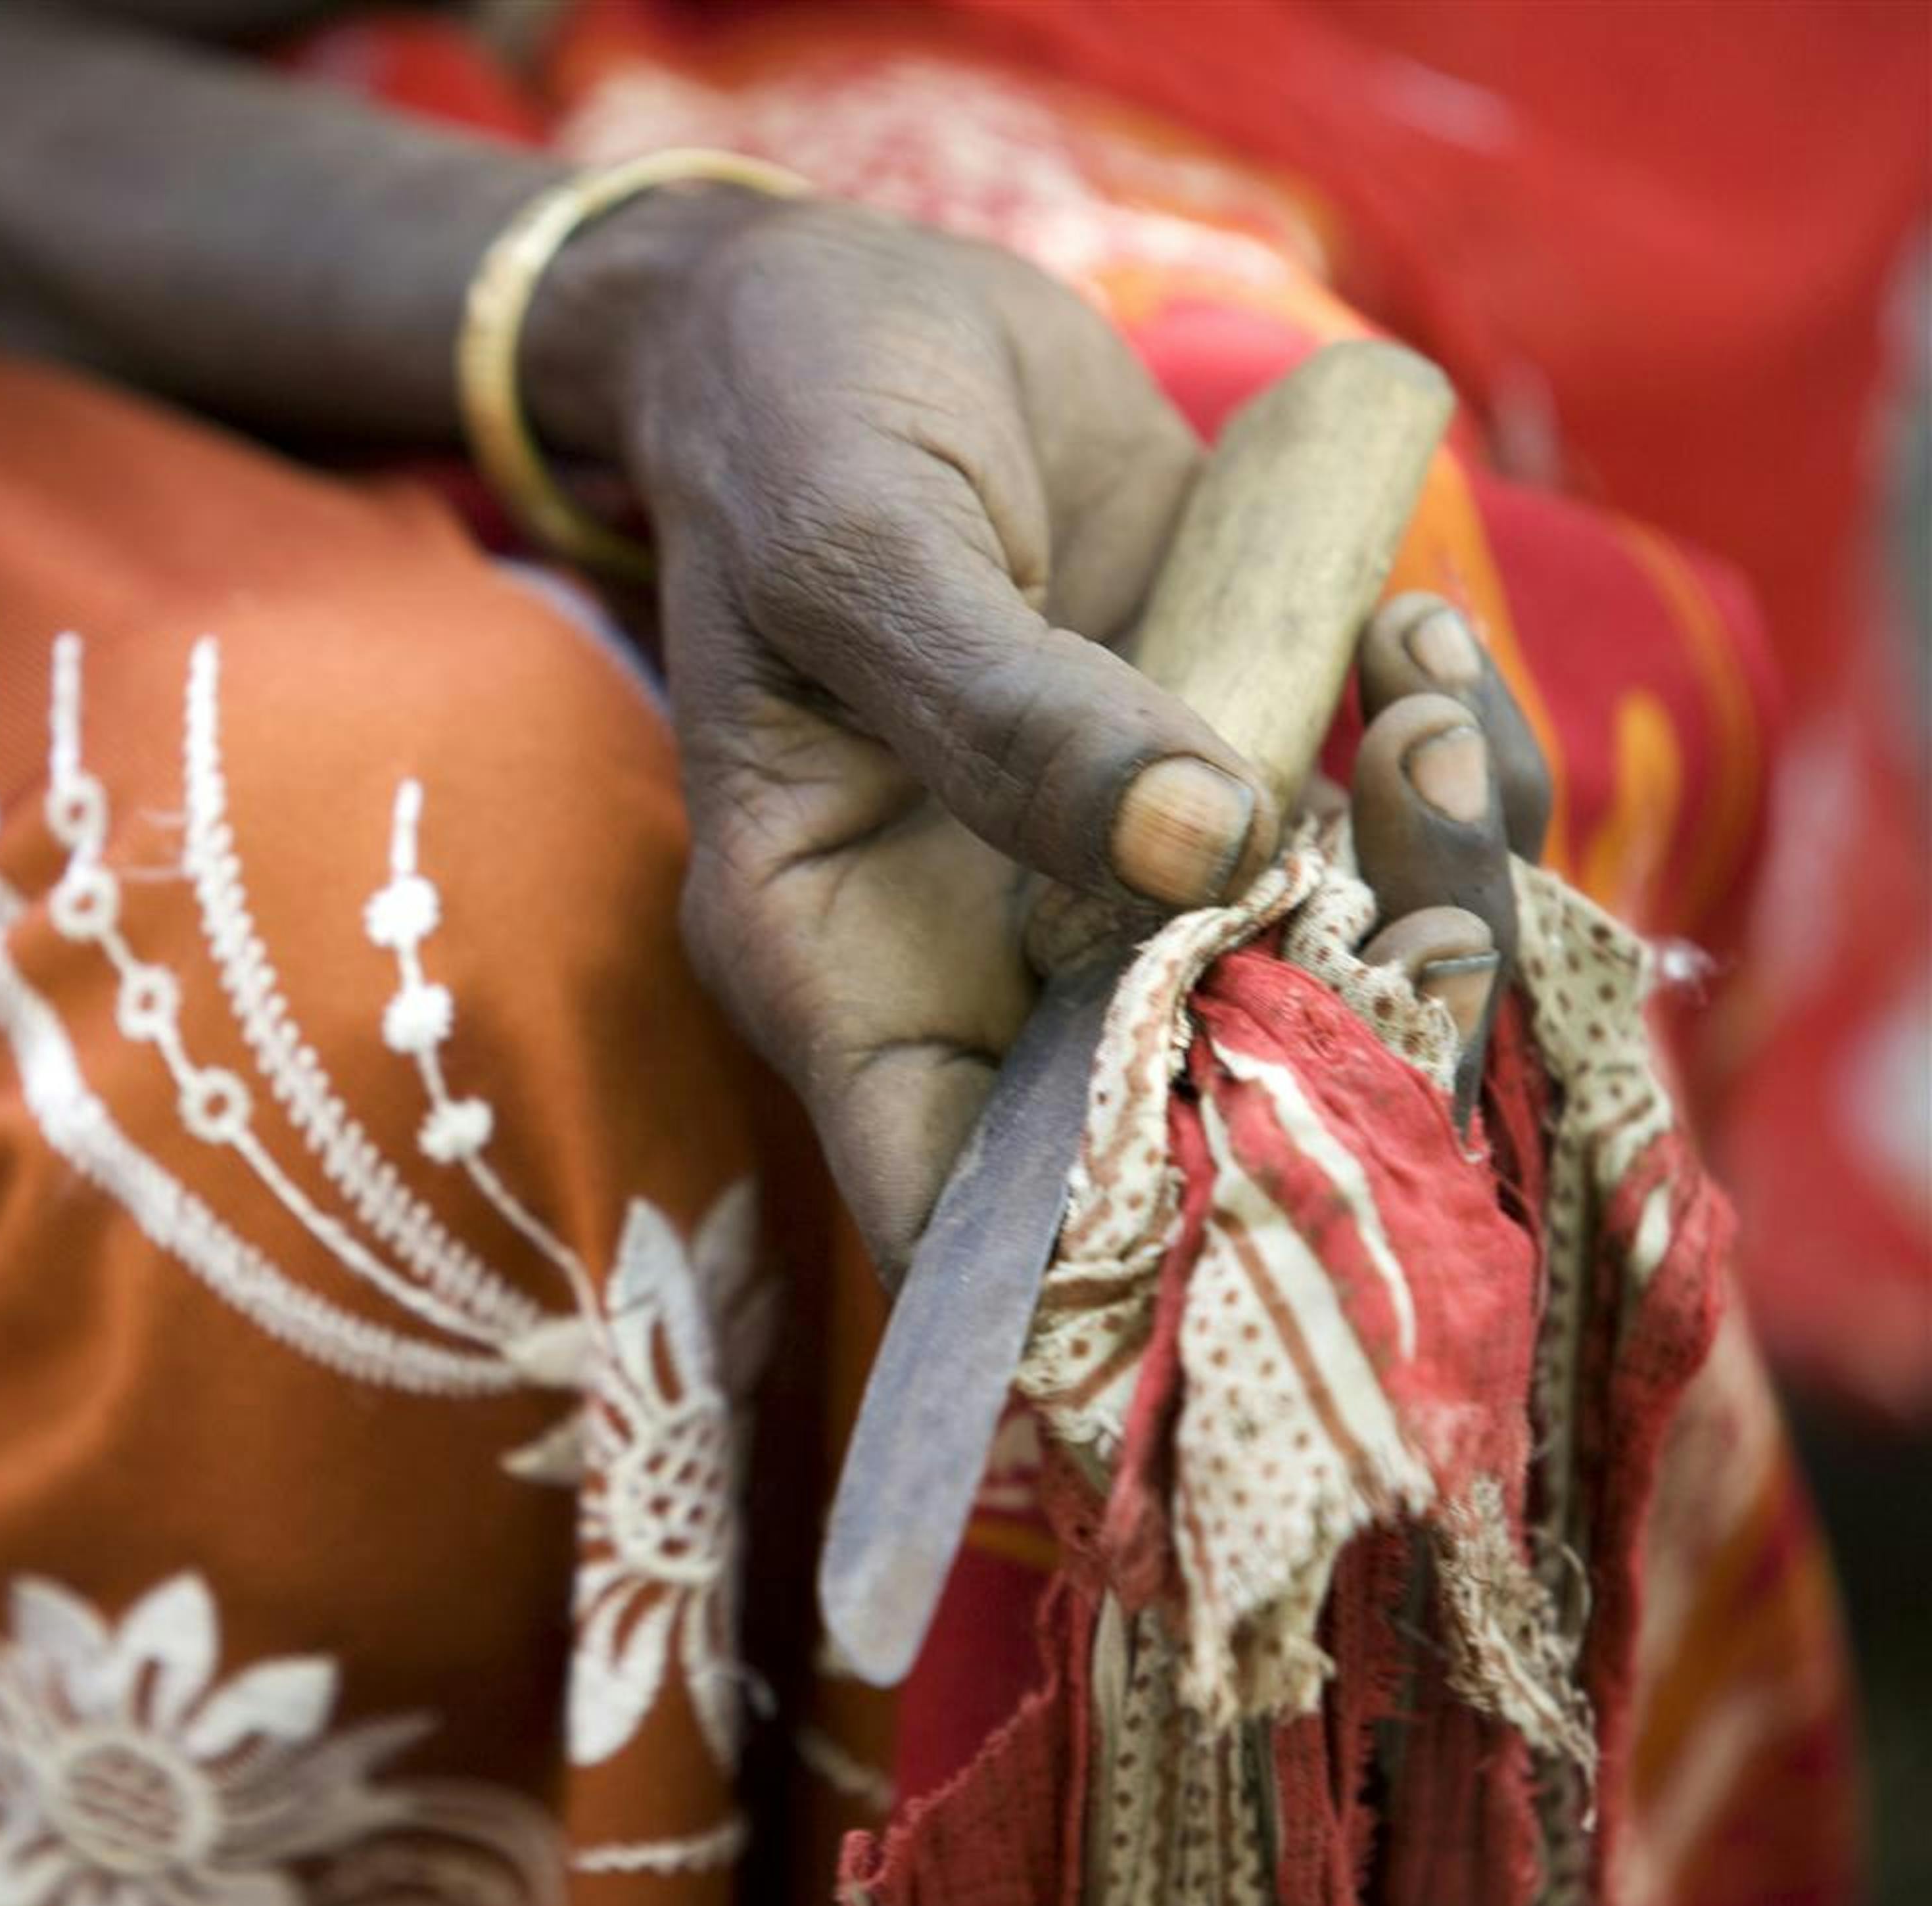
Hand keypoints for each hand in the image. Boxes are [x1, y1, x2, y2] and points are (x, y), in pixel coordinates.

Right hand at [572, 197, 1545, 1272]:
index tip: (1264, 1247)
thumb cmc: (792, 429)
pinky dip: (1439, 770)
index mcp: (835, 959)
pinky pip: (1379, 841)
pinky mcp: (1230, 780)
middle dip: (1341, 1060)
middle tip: (1431, 907)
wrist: (850, 308)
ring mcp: (1121, 882)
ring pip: (1320, 989)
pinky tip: (1411, 644)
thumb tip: (1200, 852)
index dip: (1098, 1272)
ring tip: (1414, 705)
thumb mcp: (860, 554)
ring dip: (1427, 885)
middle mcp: (985, 960)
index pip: (950, 1195)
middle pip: (1178, 1119)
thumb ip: (1004, 712)